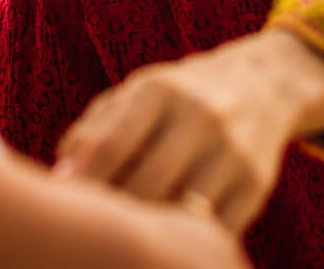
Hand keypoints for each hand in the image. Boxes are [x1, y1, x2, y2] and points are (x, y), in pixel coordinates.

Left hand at [55, 32, 323, 233]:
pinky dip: (187, 237)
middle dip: (113, 213)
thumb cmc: (177, 98)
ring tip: (130, 235)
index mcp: (160, 90)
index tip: (63, 209)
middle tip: (95, 227)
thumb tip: (60, 181)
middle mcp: (200, 116)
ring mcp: (232, 151)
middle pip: (142, 187)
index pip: (109, 148)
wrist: (264, 86)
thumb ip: (93, 131)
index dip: (80, 186)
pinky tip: (170, 235)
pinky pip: (211, 229)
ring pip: (179, 212)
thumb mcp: (136, 96)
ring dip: (150, 229)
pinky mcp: (256, 185)